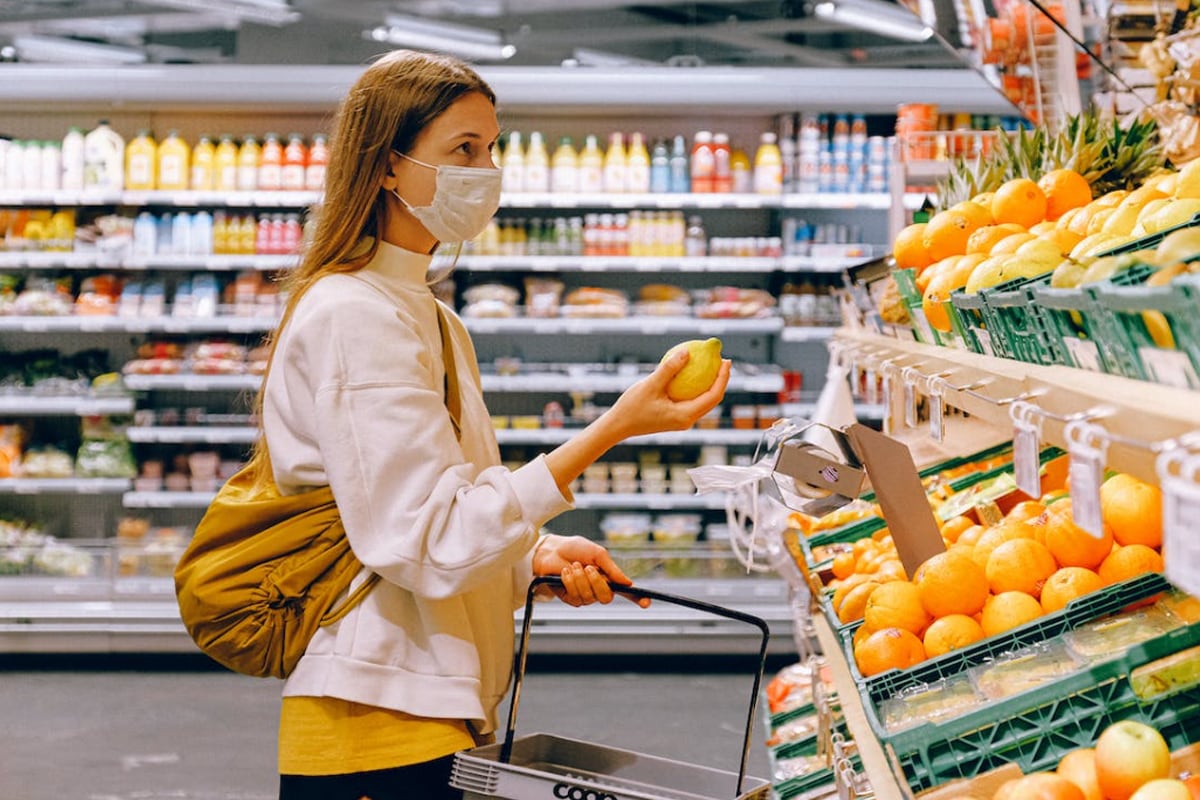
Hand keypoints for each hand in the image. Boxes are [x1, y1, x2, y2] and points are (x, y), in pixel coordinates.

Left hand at [532, 534, 649, 607]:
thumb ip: (612, 569)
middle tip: (588, 567)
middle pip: (607, 597)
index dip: (638, 598)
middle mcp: (598, 589)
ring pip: (590, 597)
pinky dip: (571, 582)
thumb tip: (628, 583)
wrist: (551, 550)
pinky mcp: (570, 599)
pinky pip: (576, 597)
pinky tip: (565, 572)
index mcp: (608, 577)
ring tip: (574, 566)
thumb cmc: (575, 549)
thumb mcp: (597, 554)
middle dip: (597, 583)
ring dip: (580, 579)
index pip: (626, 592)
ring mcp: (585, 595)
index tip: (647, 602)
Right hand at [603, 351, 731, 441]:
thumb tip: (687, 352)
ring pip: (703, 401)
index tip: (726, 360)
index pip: (713, 396)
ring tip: (712, 364)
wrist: (618, 426)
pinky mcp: (675, 417)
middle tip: (722, 359)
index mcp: (685, 415)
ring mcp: (682, 420)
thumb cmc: (632, 407)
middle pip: (712, 399)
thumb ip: (669, 368)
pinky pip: (691, 400)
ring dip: (710, 383)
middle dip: (720, 380)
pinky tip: (692, 372)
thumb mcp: (650, 385)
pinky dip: (695, 386)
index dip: (723, 378)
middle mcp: (687, 420)